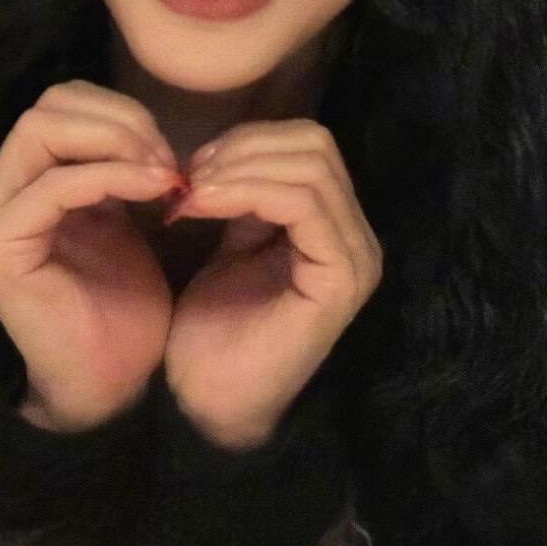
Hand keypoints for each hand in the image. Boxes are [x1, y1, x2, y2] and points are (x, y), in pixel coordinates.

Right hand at [0, 84, 181, 433]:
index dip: (120, 113)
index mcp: (16, 185)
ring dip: (116, 142)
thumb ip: (116, 168)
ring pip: (42, 130)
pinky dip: (112, 176)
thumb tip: (142, 124)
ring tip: (163, 175)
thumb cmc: (123, 308)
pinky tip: (156, 191)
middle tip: (168, 160)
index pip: (57, 105)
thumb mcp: (123, 218)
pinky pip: (56, 185)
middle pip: (47, 107)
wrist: (112, 386)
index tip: (170, 152)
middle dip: (120, 121)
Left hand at [161, 119, 386, 452]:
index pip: (309, 145)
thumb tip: (226, 148)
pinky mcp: (340, 279)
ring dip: (238, 169)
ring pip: (310, 167)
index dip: (246, 141)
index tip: (189, 170)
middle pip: (315, 145)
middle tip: (188, 179)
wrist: (204, 404)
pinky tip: (201, 206)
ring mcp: (355, 258)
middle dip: (242, 149)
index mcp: (334, 228)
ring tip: (190, 195)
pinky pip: (302, 204)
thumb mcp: (230, 248)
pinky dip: (245, 191)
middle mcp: (358, 238)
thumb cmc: (211, 335)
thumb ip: (245, 200)